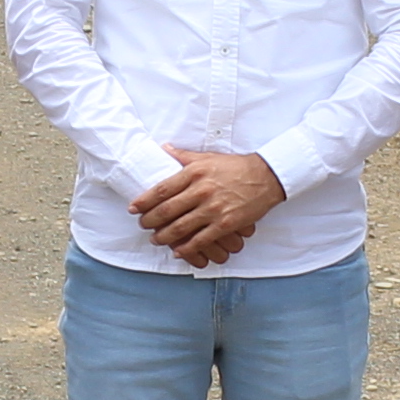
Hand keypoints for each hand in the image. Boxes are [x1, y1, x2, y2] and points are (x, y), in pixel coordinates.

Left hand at [130, 148, 287, 269]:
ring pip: (181, 227)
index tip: (133, 208)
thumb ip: (183, 156)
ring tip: (156, 239)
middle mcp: (201, 191)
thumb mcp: (207, 157)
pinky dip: (187, 247)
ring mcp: (214, 209)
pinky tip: (178, 250)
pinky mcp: (226, 223)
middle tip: (142, 225)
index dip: (144, 201)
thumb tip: (163, 149)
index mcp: (194, 173)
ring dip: (164, 236)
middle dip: (150, 221)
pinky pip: (201, 239)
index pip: (162, 190)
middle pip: (167, 210)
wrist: (266, 177)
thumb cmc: (235, 167)